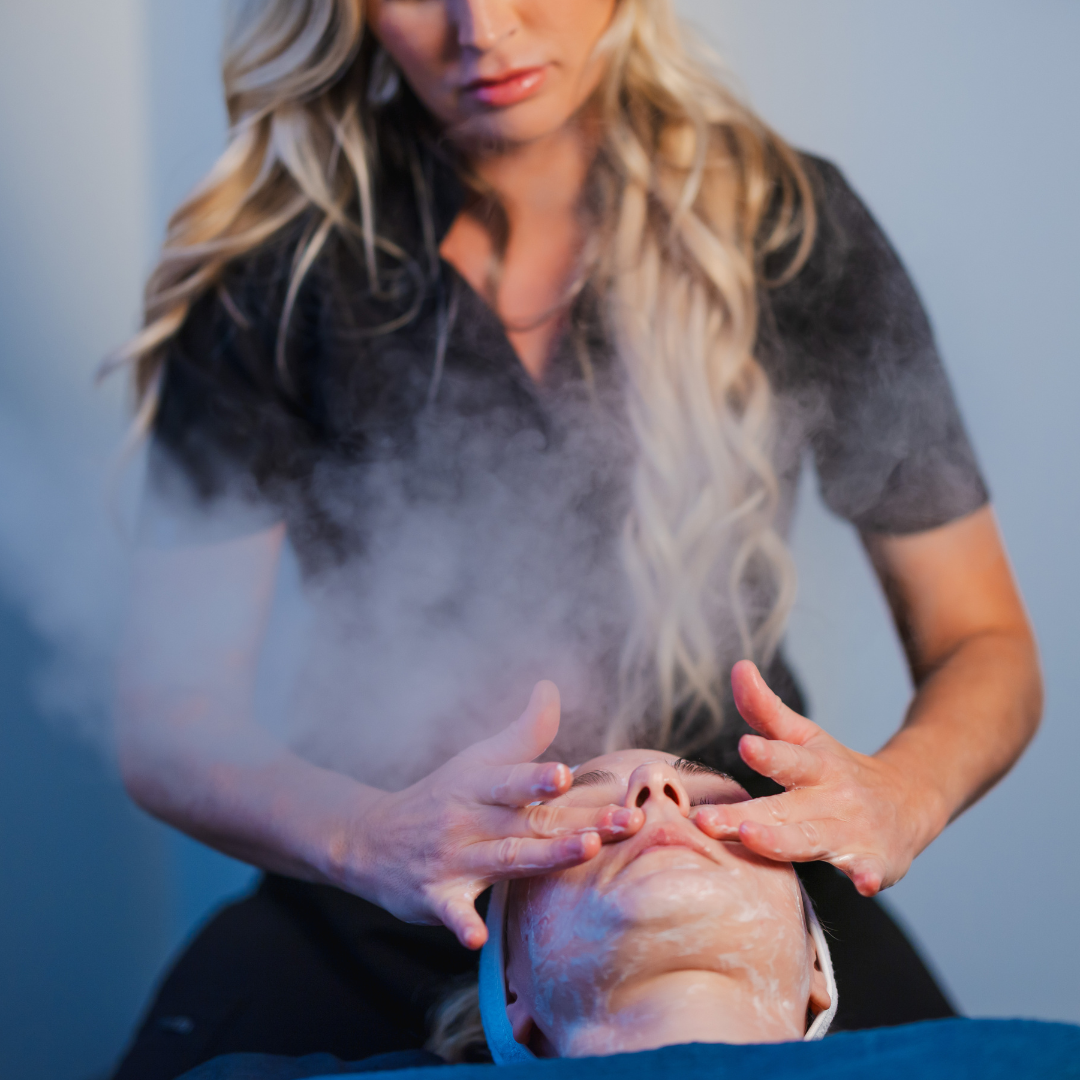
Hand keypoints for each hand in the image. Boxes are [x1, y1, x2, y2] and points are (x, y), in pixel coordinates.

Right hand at [347, 681, 644, 948]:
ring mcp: (452, 860)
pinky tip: (477, 938)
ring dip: (544, 857)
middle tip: (623, 822)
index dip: (538, 778)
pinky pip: (451, 913)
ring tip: (585, 851)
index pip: (514, 780)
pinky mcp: (436, 897)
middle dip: (575, 823)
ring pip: (504, 861)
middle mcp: (469, 820)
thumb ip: (524, 731)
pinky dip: (461, 924)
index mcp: (480, 785)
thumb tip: (549, 687)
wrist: (370, 838)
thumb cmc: (442, 795)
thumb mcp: (478, 759)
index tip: (566, 774)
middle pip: (528, 823)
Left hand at [691, 661, 942, 895]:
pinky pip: (872, 873)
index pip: (787, 758)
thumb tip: (739, 666)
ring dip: (783, 842)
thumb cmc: (836, 770)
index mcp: (814, 765)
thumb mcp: (805, 737)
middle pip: (783, 809)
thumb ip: (765, 709)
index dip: (768, 753)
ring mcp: (853, 832)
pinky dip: (871, 877)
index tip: (746, 745)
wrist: (909, 800)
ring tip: (751, 838)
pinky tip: (865, 884)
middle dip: (746, 816)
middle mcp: (831, 797)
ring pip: (812, 840)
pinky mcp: (875, 863)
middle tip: (706, 820)